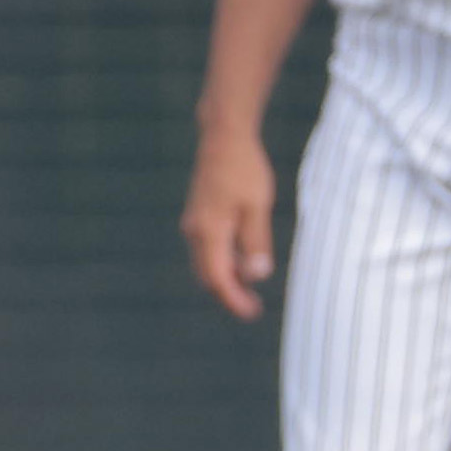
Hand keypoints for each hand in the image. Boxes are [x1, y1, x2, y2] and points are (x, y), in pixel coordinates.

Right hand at [181, 122, 280, 320]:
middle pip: (207, 275)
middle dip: (228, 294)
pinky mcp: (198, 216)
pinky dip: (222, 261)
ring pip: (206, 263)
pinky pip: (206, 249)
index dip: (233, 300)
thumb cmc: (244, 169)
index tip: (251, 313)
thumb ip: (255, 242)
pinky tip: (242, 260)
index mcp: (209, 231)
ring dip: (226, 278)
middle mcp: (195, 231)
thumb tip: (257, 276)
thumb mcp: (257, 207)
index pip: (218, 278)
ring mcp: (194, 223)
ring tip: (251, 286)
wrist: (223, 138)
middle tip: (253, 307)